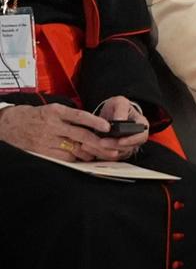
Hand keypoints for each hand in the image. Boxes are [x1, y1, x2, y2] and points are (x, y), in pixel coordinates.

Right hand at [0, 103, 125, 161]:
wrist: (8, 123)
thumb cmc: (35, 116)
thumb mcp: (53, 110)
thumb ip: (71, 117)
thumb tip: (94, 126)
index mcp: (56, 111)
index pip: (80, 116)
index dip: (95, 122)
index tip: (108, 128)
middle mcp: (52, 125)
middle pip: (81, 136)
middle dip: (99, 144)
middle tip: (113, 149)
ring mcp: (46, 140)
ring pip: (74, 149)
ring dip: (90, 153)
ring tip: (102, 155)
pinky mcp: (42, 151)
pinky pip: (63, 158)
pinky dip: (76, 159)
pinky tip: (84, 158)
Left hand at [96, 95, 149, 159]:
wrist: (110, 114)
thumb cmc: (117, 108)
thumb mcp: (119, 102)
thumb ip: (121, 109)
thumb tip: (120, 119)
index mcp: (141, 125)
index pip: (142, 136)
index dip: (132, 140)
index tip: (120, 140)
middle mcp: (135, 138)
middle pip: (128, 147)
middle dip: (114, 146)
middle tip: (102, 142)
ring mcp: (126, 146)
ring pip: (118, 154)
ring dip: (105, 151)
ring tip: (93, 144)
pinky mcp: (116, 152)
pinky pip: (109, 157)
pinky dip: (99, 153)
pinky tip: (90, 147)